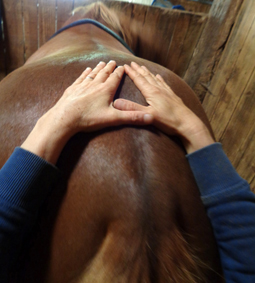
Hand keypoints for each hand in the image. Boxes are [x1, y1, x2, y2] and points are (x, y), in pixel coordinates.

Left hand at [21, 61, 151, 163]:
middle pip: (104, 73)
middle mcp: (95, 85)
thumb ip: (131, 117)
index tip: (123, 66)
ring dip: (98, 68)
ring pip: (93, 74)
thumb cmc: (89, 118)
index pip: (115, 78)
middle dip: (110, 67)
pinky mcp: (73, 89)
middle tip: (113, 61)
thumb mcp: (113, 119)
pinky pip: (81, 78)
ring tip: (102, 62)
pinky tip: (86, 70)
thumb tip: (150, 118)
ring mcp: (82, 85)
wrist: (64, 118)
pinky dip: (85, 73)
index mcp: (106, 90)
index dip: (120, 72)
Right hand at [113, 62, 213, 152]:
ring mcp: (167, 92)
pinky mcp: (172, 96)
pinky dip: (159, 79)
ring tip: (143, 67)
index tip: (125, 66)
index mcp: (152, 92)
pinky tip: (159, 76)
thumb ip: (132, 108)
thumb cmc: (168, 120)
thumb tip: (116, 103)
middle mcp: (159, 89)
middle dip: (139, 70)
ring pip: (155, 79)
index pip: (139, 80)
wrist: (187, 124)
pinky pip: (164, 84)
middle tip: (133, 63)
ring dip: (148, 72)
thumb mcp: (148, 115)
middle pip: (147, 77)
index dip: (131, 73)